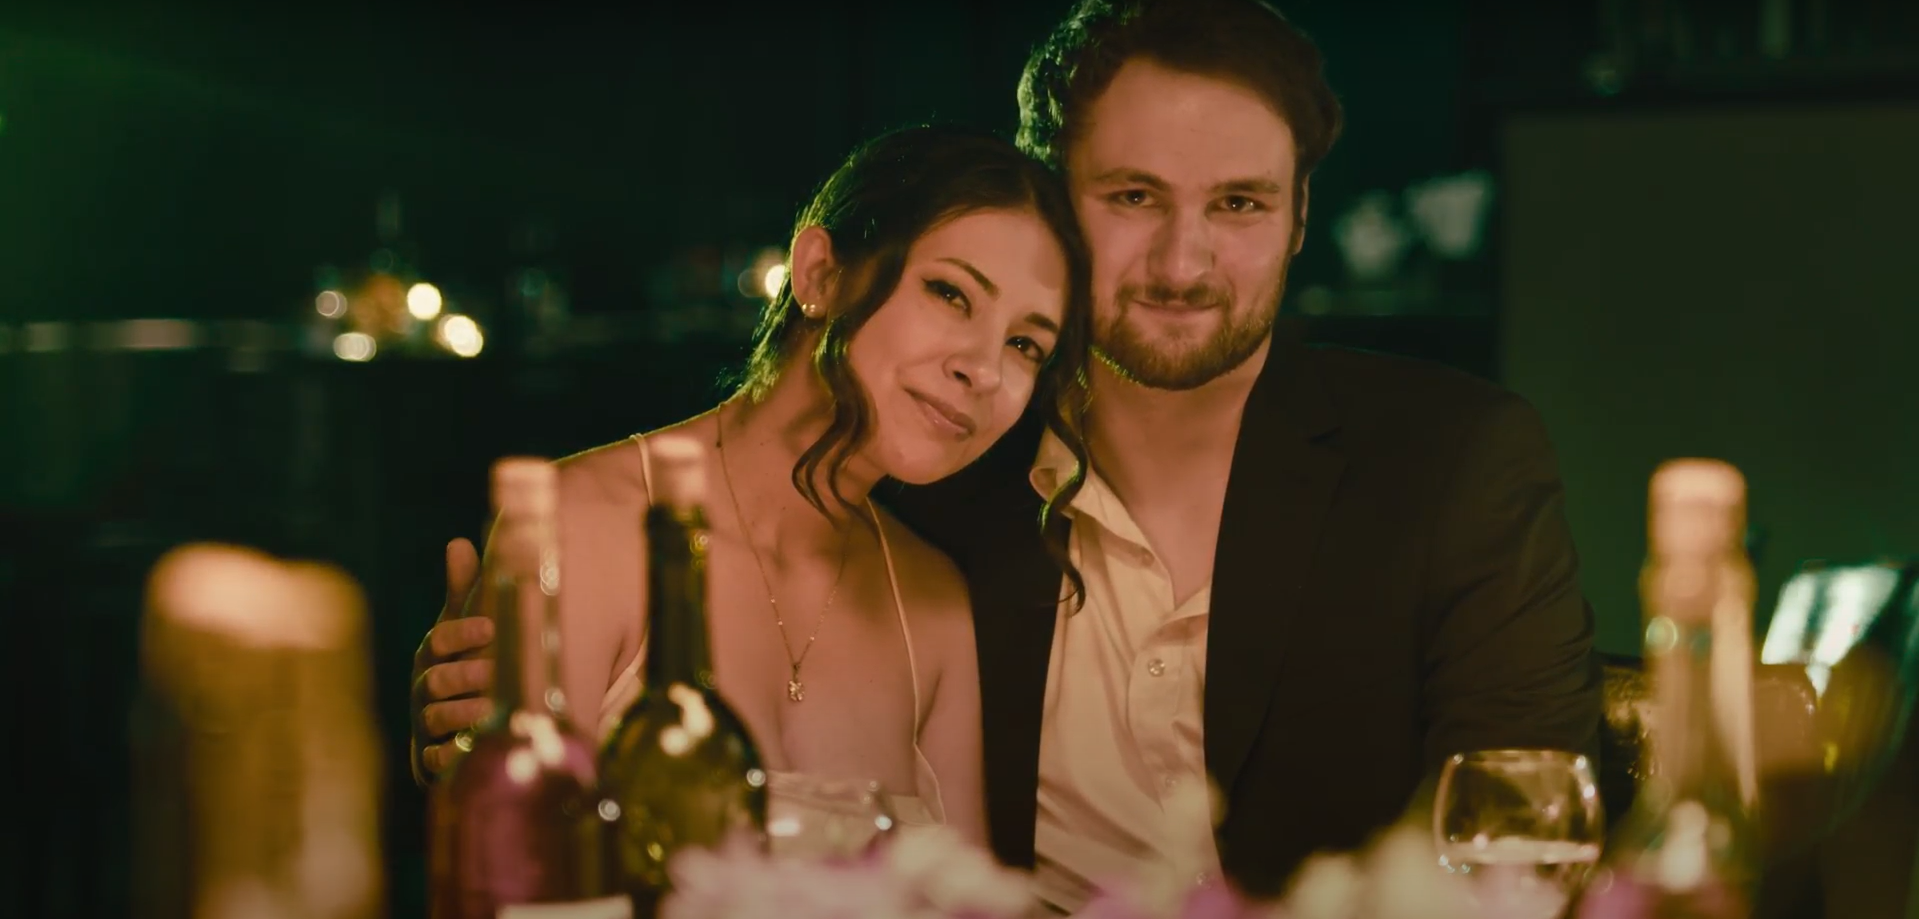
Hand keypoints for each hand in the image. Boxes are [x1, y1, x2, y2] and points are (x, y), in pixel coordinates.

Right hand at [410, 538, 493, 785]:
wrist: (453, 720)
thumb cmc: (463, 661)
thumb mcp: (465, 625)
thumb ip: (464, 590)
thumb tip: (459, 541)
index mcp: (433, 654)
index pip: (440, 639)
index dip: (462, 632)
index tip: (491, 627)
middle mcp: (425, 688)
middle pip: (435, 680)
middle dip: (462, 675)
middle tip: (493, 671)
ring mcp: (427, 723)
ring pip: (434, 718)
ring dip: (460, 713)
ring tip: (490, 710)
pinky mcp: (433, 757)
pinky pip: (434, 760)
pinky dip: (448, 758)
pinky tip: (468, 752)